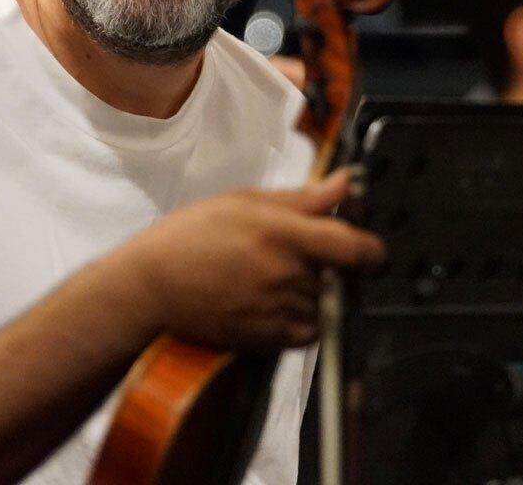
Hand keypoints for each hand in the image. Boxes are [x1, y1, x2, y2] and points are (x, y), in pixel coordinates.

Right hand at [119, 170, 385, 349]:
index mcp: (282, 235)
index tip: (367, 244)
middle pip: (342, 275)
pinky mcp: (270, 340)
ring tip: (276, 276)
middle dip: (331, 264)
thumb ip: (302, 198)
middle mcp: (286, 276)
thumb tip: (346, 182)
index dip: (371, 246)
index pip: (355, 246)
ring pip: (328, 303)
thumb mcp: (243, 202)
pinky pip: (311, 331)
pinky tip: (274, 299)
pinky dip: (305, 317)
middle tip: (297, 253)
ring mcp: (279, 311)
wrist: (151, 287)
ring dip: (317, 291)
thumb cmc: (190, 237)